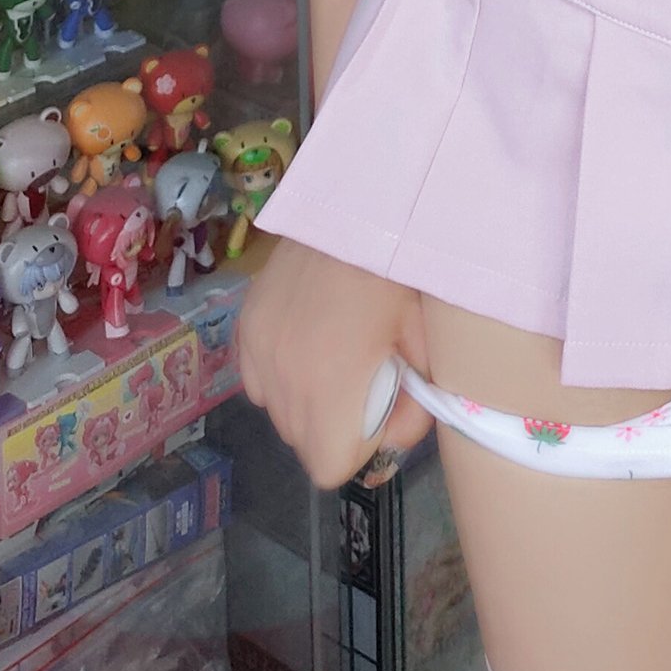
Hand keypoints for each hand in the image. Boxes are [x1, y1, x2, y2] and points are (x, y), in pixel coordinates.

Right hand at [238, 237, 434, 489]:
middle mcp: (284, 378)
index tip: (381, 413)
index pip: (329, 468)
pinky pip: (258, 377)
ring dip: (306, 400)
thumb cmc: (400, 271)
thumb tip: (394, 438)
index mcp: (331, 387)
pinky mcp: (245, 325)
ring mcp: (258, 350)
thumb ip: (414, 405)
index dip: (361, 451)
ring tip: (336, 354)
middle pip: (304, 441)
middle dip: (336, 425)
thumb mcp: (426, 343)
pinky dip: (280, 371)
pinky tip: (307, 337)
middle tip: (366, 378)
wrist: (358, 202)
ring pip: (278, 411)